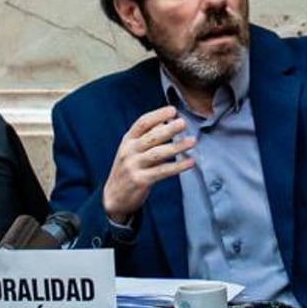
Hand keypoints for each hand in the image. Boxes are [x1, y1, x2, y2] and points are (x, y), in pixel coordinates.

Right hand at [103, 106, 194, 221]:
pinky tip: (190, 162)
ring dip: (176, 147)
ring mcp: (134, 166)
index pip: (142, 123)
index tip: (173, 110)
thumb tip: (167, 122)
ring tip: (192, 141)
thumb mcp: (133, 150)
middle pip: (151, 137)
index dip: (157, 115)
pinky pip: (162, 171)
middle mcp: (129, 151)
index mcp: (128, 140)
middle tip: (184, 123)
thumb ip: (148, 137)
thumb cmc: (128, 170)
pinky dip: (177, 166)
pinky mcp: (140, 181)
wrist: (113, 197)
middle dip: (169, 129)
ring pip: (158, 154)